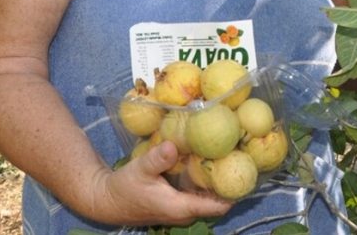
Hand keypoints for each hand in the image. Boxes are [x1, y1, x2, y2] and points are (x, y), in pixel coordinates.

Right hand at [83, 140, 232, 226]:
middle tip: (243, 153)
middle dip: (231, 180)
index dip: (235, 190)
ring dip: (218, 178)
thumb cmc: (125, 188)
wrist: (108, 200)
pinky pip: (199, 192)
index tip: (249, 170)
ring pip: (209, 195)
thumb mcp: (139, 170)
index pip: (218, 205)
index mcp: (181, 208)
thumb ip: (157, 159)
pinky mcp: (177, 201)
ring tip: (231, 152)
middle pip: (218, 200)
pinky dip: (205, 178)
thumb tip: (174, 145)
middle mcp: (186, 211)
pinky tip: (209, 157)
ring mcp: (182, 208)